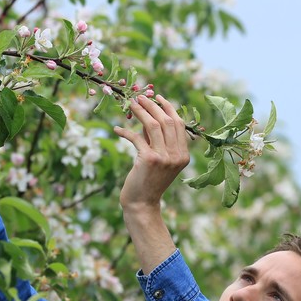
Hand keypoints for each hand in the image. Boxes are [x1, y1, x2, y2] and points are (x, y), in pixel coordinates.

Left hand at [114, 95, 190, 211]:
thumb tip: (147, 116)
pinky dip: (125, 132)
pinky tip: (117, 130)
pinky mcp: (149, 159)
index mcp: (184, 155)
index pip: (179, 124)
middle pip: (167, 121)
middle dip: (152, 106)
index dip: (168, 108)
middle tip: (140, 97)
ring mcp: (165, 158)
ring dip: (140, 112)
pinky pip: (137, 138)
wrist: (142, 204)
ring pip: (153, 125)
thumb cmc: (148, 182)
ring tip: (131, 104)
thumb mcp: (158, 159)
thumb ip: (156, 140)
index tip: (157, 97)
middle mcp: (177, 155)